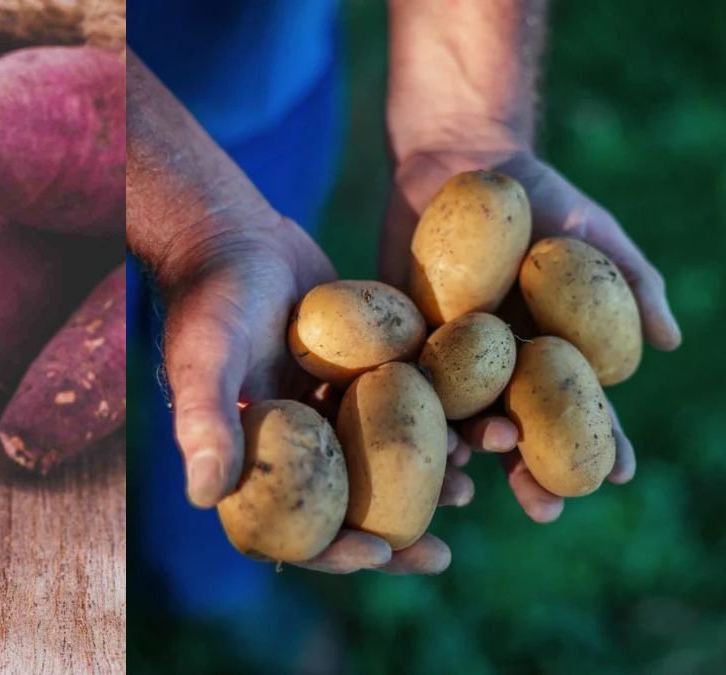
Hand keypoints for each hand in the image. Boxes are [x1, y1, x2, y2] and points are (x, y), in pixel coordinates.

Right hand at [160, 211, 469, 573]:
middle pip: (344, 509)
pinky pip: (399, 412)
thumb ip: (204, 420)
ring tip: (470, 491)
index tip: (377, 557)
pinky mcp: (358, 374)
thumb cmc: (210, 295)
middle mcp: (291, 444)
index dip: (331, 552)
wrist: (235, 231)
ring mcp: (326, 411)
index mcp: (249, 459)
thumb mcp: (205, 355)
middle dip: (391, 537)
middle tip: (441, 557)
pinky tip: (475, 427)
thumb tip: (203, 496)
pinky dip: (434, 425)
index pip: (288, 527)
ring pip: (379, 464)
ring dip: (422, 486)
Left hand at [380, 144, 681, 521]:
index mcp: (547, 352)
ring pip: (458, 419)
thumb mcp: (590, 234)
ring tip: (475, 479)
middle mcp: (496, 365)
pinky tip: (414, 438)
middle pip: (518, 430)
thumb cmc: (538, 197)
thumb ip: (629, 283)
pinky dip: (408, 413)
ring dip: (468, 454)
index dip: (597, 444)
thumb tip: (669, 341)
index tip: (613, 476)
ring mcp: (446, 356)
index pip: (577, 409)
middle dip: (532, 473)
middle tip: (544, 509)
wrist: (460, 160)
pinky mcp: (397, 338)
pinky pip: (403, 383)